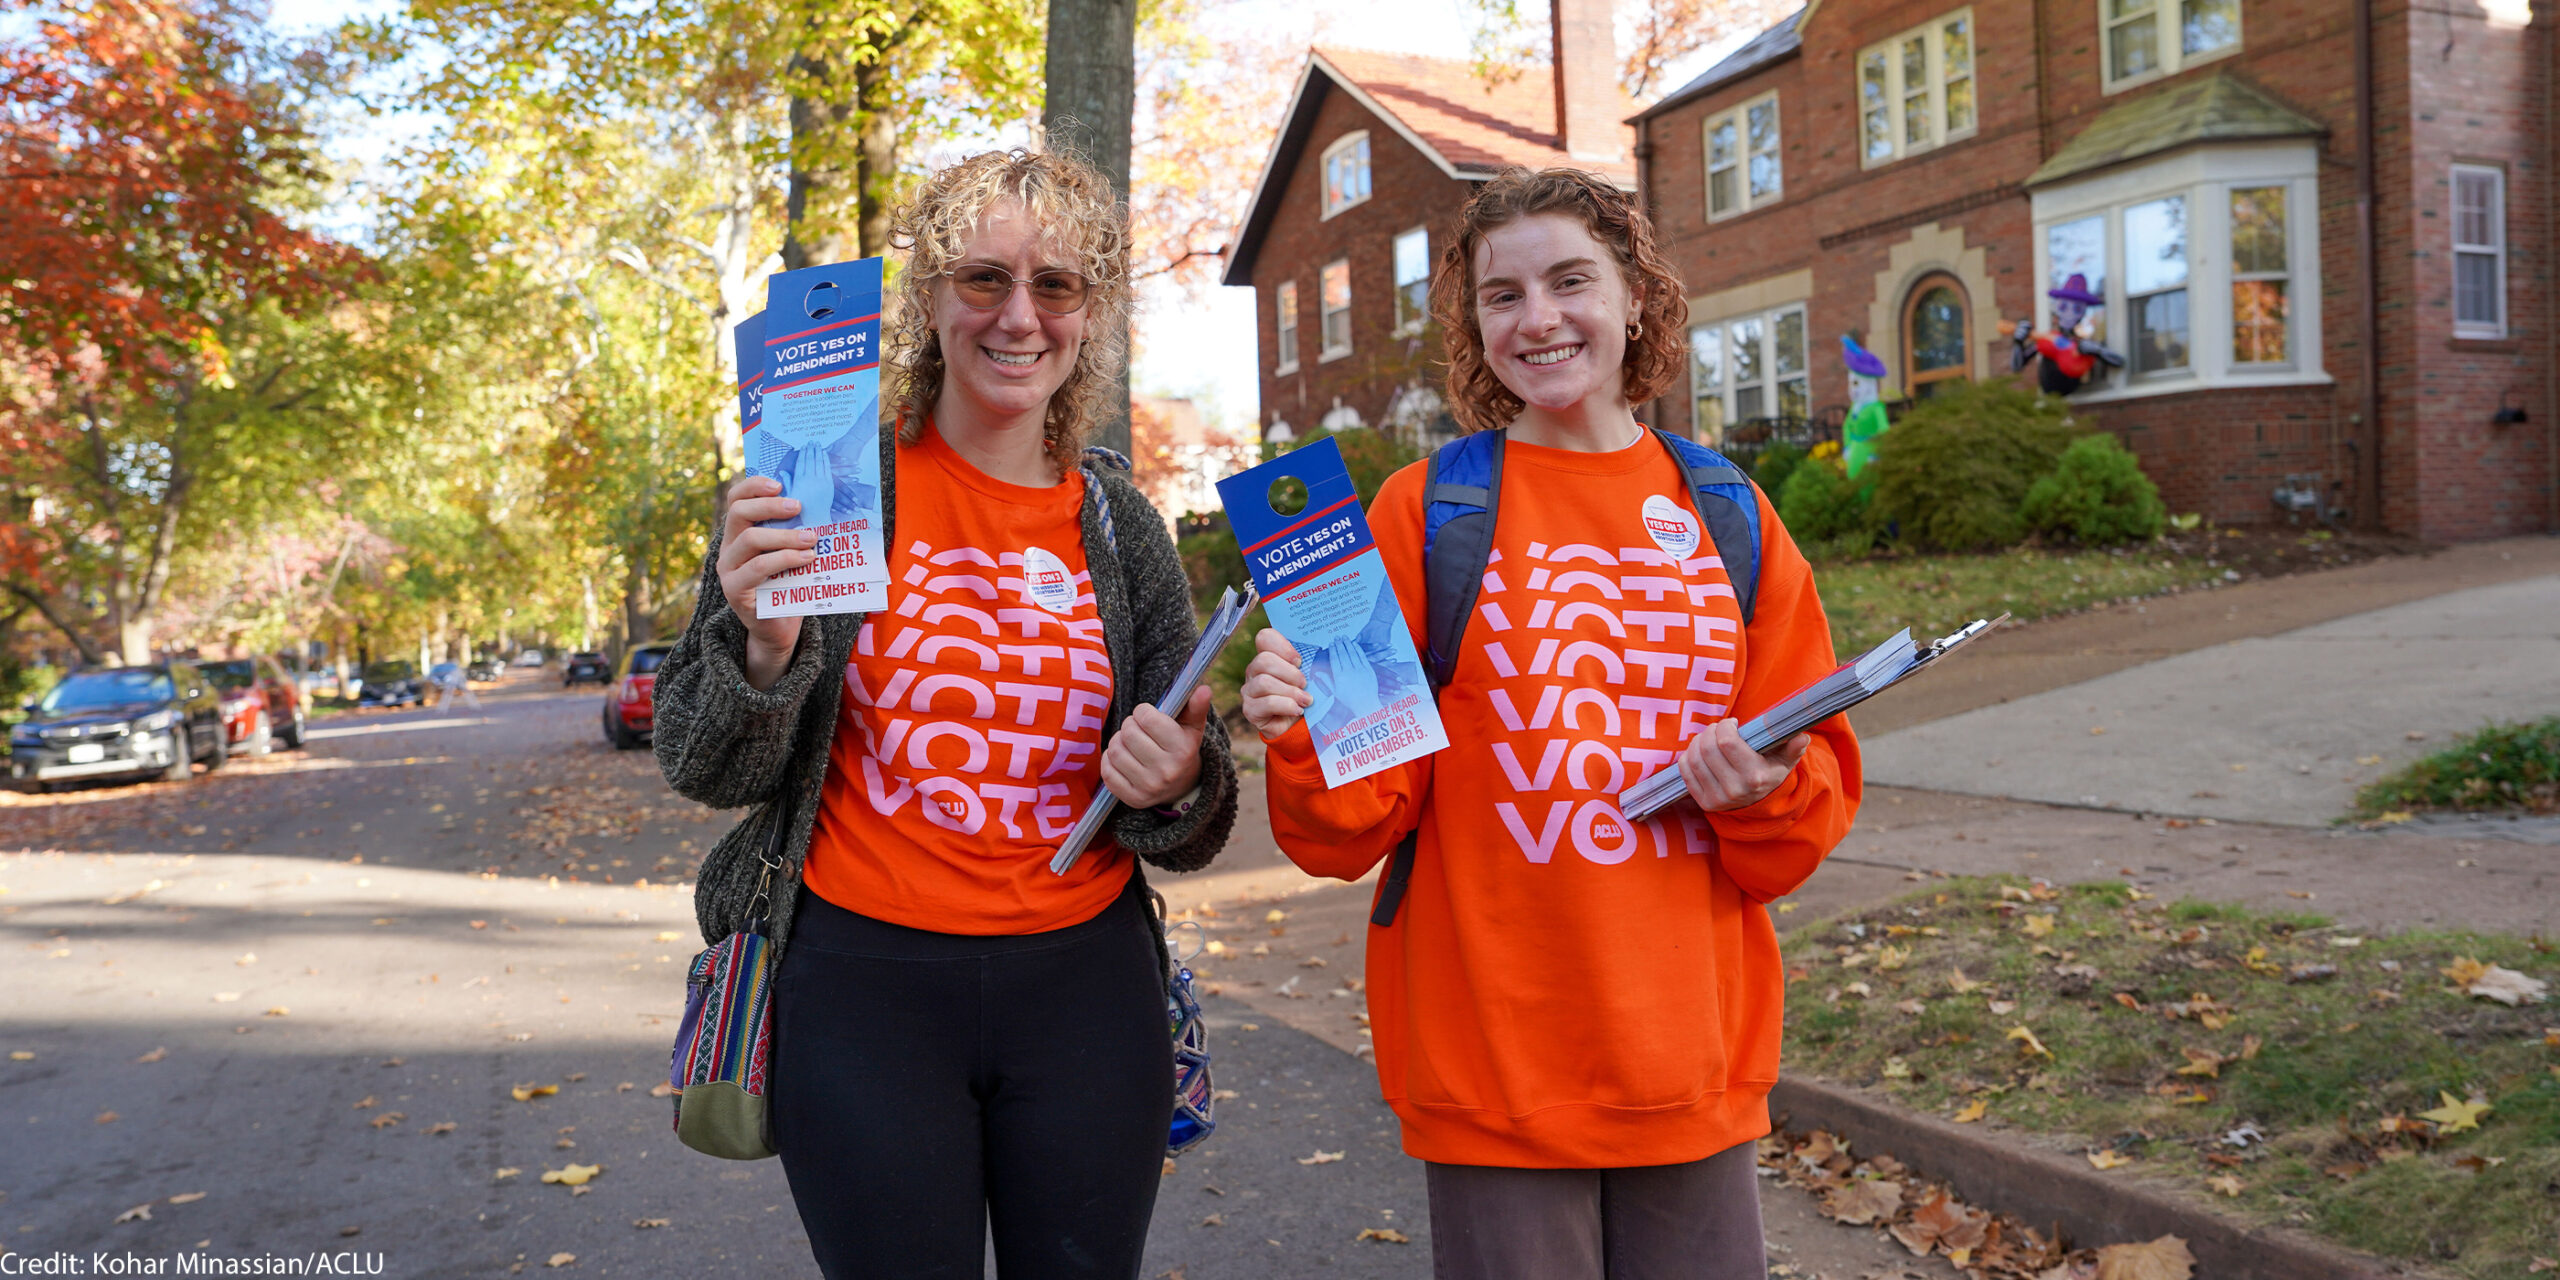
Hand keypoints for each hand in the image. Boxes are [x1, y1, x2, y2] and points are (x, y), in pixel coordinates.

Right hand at [717, 476, 814, 688]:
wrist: (780, 628)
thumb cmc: (789, 585)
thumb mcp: (791, 553)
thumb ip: (794, 531)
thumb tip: (820, 506)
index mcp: (739, 533)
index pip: (736, 499)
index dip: (753, 486)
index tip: (779, 484)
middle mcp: (728, 548)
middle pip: (739, 513)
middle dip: (770, 505)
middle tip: (798, 507)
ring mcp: (728, 569)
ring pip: (750, 539)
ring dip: (784, 535)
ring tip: (810, 538)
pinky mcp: (734, 591)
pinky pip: (757, 567)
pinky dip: (784, 559)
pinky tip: (806, 559)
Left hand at [1101, 686, 1212, 809]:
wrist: (1182, 786)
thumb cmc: (1182, 747)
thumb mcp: (1192, 727)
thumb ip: (1196, 707)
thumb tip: (1204, 689)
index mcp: (1182, 750)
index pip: (1147, 718)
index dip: (1142, 712)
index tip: (1147, 716)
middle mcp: (1167, 771)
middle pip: (1128, 734)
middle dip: (1129, 725)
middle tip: (1136, 729)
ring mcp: (1149, 787)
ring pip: (1115, 751)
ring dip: (1117, 742)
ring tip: (1129, 743)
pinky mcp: (1133, 799)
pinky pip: (1107, 772)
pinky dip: (1109, 761)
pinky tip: (1122, 759)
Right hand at [1238, 629, 1311, 740]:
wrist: (1297, 726)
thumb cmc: (1302, 696)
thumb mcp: (1307, 676)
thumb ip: (1307, 662)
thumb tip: (1322, 652)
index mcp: (1268, 656)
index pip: (1264, 637)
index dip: (1282, 646)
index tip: (1299, 661)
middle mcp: (1254, 671)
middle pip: (1264, 660)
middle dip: (1289, 673)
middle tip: (1304, 684)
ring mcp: (1249, 690)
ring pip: (1264, 682)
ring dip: (1290, 692)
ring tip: (1305, 700)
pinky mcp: (1250, 709)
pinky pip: (1267, 703)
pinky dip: (1286, 706)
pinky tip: (1297, 709)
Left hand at [1677, 719, 1811, 812]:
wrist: (1760, 802)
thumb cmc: (1770, 772)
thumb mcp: (1785, 760)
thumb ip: (1794, 747)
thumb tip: (1802, 737)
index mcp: (1754, 776)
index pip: (1727, 742)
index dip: (1724, 727)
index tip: (1731, 724)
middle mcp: (1735, 790)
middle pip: (1707, 749)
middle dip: (1710, 732)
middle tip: (1718, 729)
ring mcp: (1717, 799)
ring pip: (1694, 759)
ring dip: (1698, 741)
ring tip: (1709, 738)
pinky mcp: (1704, 802)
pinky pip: (1685, 772)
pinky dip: (1688, 756)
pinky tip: (1700, 751)